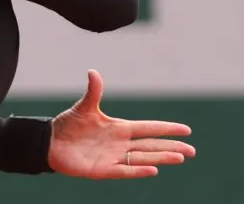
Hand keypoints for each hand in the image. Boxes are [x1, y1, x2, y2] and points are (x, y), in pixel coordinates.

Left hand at [48, 69, 195, 178]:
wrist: (51, 142)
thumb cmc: (69, 125)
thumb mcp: (83, 107)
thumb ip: (93, 92)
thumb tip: (93, 71)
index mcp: (119, 128)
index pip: (148, 128)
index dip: (166, 129)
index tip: (186, 130)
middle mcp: (120, 144)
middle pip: (151, 145)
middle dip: (171, 147)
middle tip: (192, 151)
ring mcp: (113, 157)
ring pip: (143, 158)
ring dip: (161, 158)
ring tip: (180, 158)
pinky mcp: (103, 170)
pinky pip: (125, 171)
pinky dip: (139, 170)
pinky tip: (154, 170)